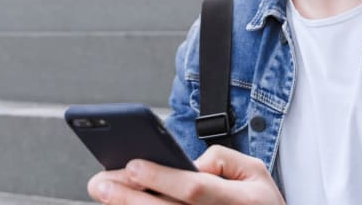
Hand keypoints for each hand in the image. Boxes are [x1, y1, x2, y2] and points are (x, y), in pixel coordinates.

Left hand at [87, 145, 284, 204]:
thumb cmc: (259, 201)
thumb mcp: (253, 170)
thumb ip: (220, 160)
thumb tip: (186, 165)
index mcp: (239, 201)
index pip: (194, 189)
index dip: (162, 177)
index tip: (133, 165)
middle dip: (131, 198)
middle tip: (101, 183)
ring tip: (105, 194)